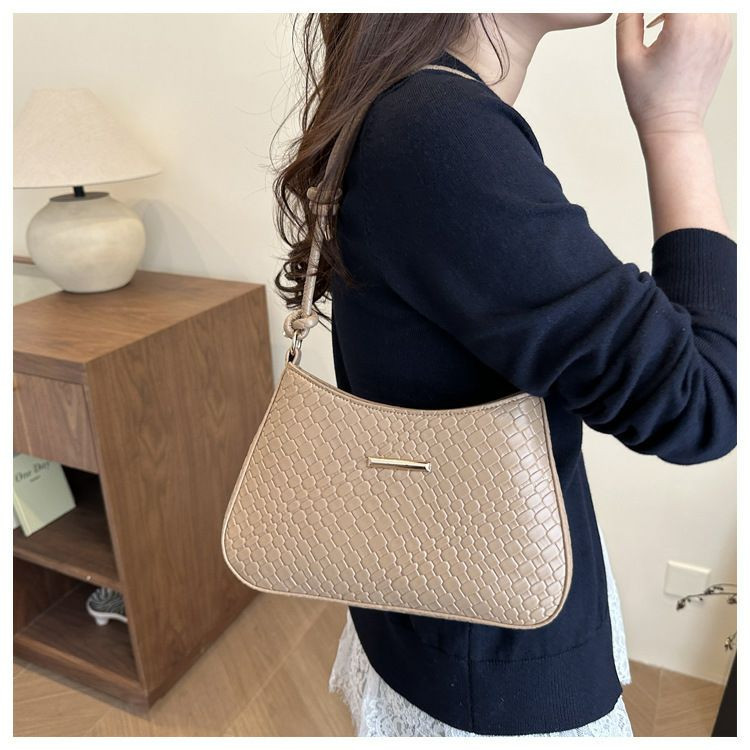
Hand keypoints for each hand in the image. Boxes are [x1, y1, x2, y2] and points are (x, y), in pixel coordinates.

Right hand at [616, 13, 732, 137]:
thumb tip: (631, 5)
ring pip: (705, 4)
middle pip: (690, 2)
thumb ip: (628, 20)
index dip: (655, 4)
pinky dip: (695, 15)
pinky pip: (714, 13)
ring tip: (662, 23)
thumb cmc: (649, 99)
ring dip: (682, 9)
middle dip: (668, 7)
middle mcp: (710, 24)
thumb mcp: (627, 59)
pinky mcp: (726, 41)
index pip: (671, 0)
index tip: (643, 14)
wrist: (673, 126)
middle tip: (653, 21)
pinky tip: (676, 33)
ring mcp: (723, 32)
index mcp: (686, 26)